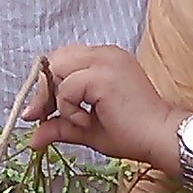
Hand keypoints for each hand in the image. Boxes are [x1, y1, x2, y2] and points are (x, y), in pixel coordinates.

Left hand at [31, 45, 179, 173]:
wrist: (160, 139)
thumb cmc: (132, 133)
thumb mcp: (85, 128)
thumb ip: (60, 126)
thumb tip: (33, 139)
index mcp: (104, 58)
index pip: (62, 61)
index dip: (47, 85)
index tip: (40, 113)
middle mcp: (105, 53)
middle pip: (54, 60)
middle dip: (44, 91)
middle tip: (46, 117)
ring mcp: (106, 60)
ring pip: (57, 70)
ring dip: (59, 101)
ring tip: (79, 120)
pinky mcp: (103, 75)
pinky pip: (67, 89)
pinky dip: (70, 109)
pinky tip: (89, 121)